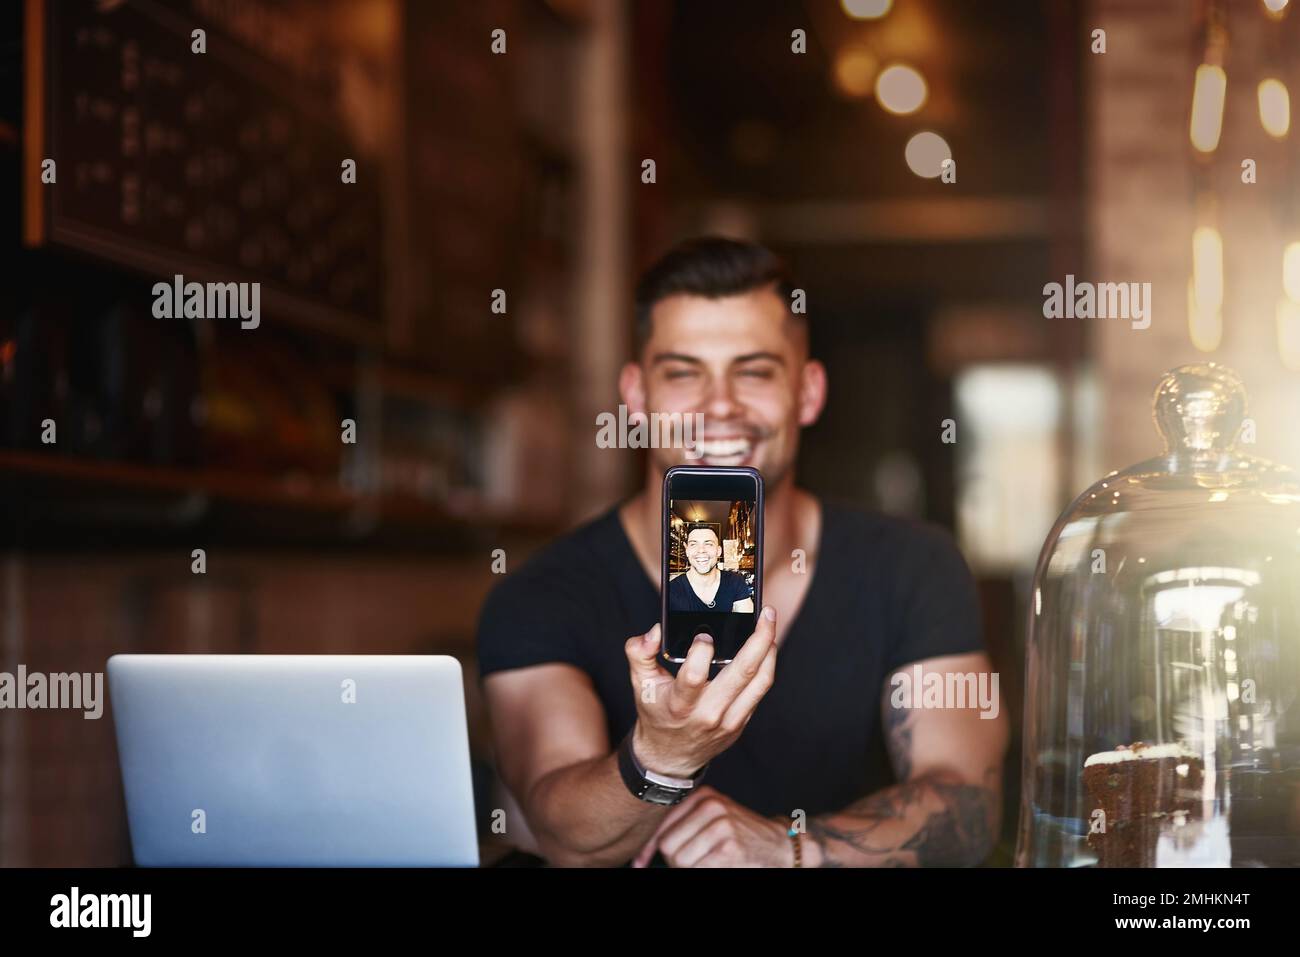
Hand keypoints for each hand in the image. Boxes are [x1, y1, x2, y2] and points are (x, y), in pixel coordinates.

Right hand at [623, 607, 777, 777]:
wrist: (670, 756)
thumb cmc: (657, 714)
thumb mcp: (640, 684)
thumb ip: (639, 653)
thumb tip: (655, 632)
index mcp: (680, 705)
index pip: (695, 676)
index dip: (701, 650)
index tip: (703, 634)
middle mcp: (708, 714)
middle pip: (743, 674)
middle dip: (759, 639)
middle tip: (767, 613)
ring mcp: (729, 721)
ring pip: (760, 682)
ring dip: (769, 651)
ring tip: (769, 625)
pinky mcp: (741, 722)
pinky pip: (759, 692)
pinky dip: (765, 667)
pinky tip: (764, 648)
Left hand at [632, 786, 791, 866]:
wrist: (780, 845)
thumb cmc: (740, 835)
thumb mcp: (712, 819)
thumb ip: (682, 826)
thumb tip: (643, 853)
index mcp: (702, 796)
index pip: (661, 824)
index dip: (647, 848)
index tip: (640, 863)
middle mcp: (711, 805)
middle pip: (668, 844)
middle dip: (674, 860)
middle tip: (693, 862)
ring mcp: (721, 825)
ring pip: (679, 859)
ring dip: (688, 868)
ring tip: (707, 862)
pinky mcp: (729, 847)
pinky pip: (696, 868)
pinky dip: (702, 871)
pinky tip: (718, 865)